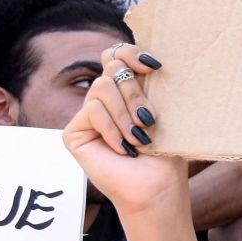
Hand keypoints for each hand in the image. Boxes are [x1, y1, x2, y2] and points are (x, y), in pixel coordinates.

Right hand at [62, 45, 188, 216]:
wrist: (157, 187)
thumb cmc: (167, 154)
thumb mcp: (163, 112)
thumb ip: (148, 85)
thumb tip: (149, 58)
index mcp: (127, 92)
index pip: (116, 55)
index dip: (130, 53)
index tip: (153, 66)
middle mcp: (105, 100)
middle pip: (112, 68)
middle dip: (135, 93)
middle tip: (149, 120)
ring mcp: (88, 115)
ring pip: (101, 87)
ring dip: (125, 114)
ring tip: (139, 138)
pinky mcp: (75, 132)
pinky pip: (92, 110)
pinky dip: (112, 129)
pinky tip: (124, 149)